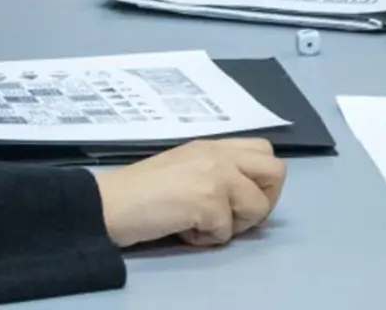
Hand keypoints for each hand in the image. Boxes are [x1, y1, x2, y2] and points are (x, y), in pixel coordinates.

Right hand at [93, 138, 285, 248]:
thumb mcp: (186, 167)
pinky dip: (206, 239)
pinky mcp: (209, 202)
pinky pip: (227, 231)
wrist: (109, 203)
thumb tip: (242, 194)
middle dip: (264, 201)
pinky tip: (183, 230)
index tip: (238, 200)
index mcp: (215, 145)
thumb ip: (215, 171)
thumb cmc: (140, 190)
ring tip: (202, 224)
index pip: (264, 151)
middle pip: (276, 172)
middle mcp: (221, 155)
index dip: (261, 181)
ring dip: (235, 224)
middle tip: (235, 216)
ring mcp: (217, 176)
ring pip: (259, 206)